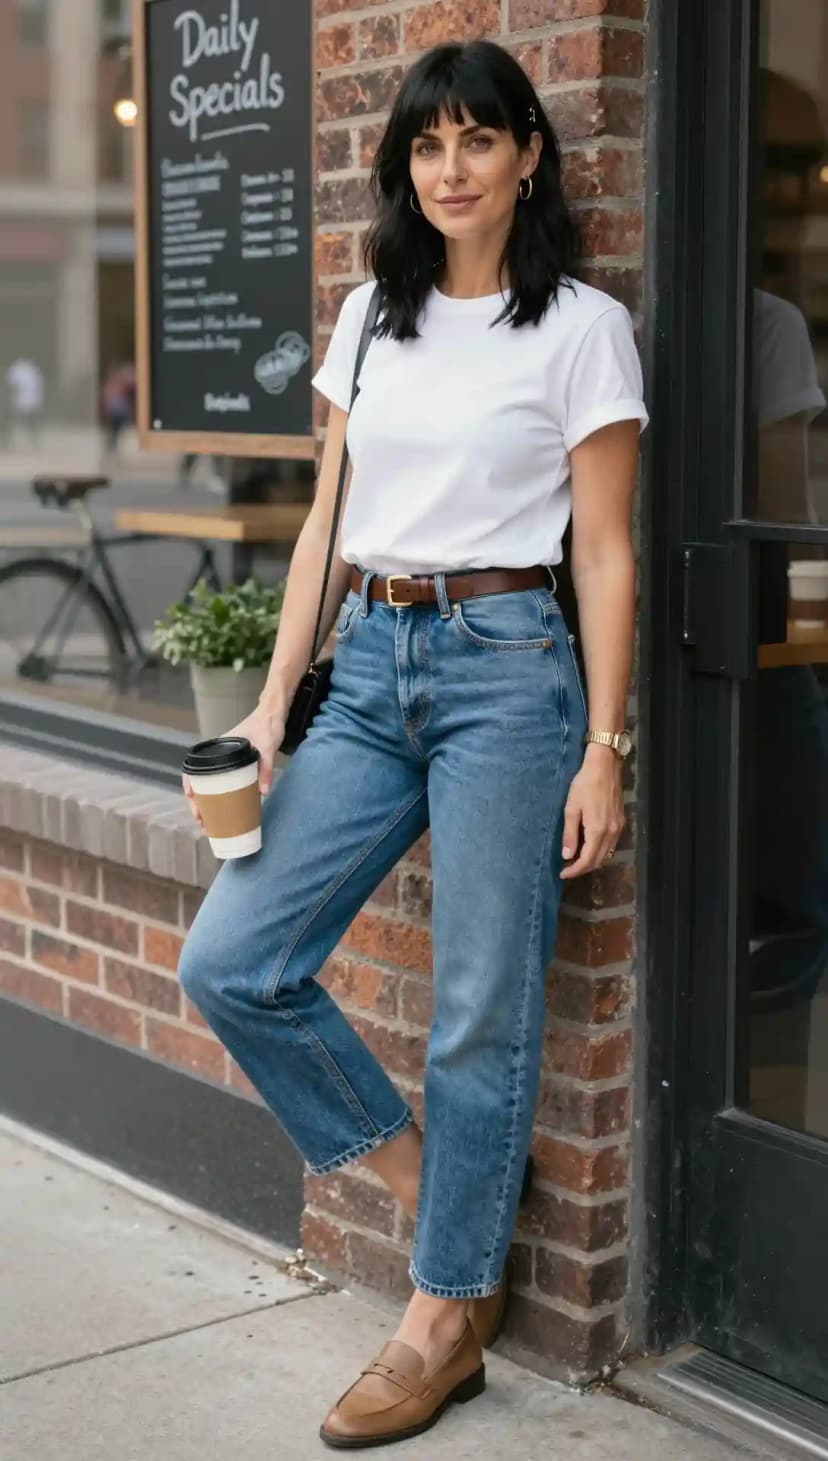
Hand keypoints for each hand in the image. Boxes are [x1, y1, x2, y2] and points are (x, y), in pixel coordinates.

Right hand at [182, 697, 286, 826]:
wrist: (274, 714)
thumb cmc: (266, 725)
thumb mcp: (267, 747)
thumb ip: (265, 768)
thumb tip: (263, 793)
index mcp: (219, 749)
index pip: (195, 767)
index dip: (189, 783)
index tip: (191, 797)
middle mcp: (219, 756)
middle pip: (200, 782)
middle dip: (198, 803)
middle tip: (202, 820)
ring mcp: (227, 762)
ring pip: (210, 786)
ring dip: (208, 803)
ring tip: (209, 822)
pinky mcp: (238, 767)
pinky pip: (224, 784)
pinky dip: (222, 798)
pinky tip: (225, 811)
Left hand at [559, 745, 624, 879]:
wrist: (604, 767)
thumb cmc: (584, 785)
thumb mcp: (571, 809)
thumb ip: (570, 834)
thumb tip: (567, 856)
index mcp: (597, 831)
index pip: (587, 860)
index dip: (575, 870)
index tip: (562, 874)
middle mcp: (611, 833)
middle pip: (598, 860)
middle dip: (583, 868)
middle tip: (567, 869)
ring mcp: (619, 827)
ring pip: (606, 854)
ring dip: (592, 861)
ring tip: (575, 860)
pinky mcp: (621, 821)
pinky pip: (611, 844)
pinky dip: (600, 851)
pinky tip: (589, 847)